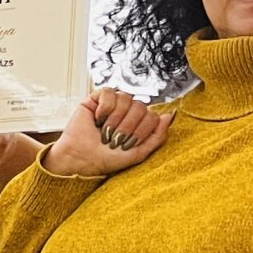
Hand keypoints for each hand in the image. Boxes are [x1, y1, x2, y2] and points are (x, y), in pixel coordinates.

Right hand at [44, 88, 167, 177]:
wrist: (81, 159)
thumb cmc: (106, 159)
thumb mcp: (139, 153)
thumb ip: (157, 136)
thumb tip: (170, 116)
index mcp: (139, 123)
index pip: (153, 115)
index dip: (142, 130)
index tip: (127, 144)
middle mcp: (127, 112)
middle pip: (141, 106)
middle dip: (128, 127)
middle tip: (114, 140)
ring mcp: (112, 104)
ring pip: (126, 99)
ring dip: (115, 119)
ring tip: (105, 131)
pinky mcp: (96, 99)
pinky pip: (109, 93)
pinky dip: (105, 108)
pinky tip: (98, 118)